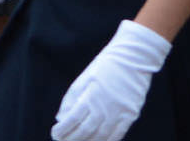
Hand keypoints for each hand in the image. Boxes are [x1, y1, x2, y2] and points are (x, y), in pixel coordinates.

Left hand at [51, 19, 170, 140]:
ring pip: (100, 136)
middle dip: (72, 140)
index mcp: (90, 95)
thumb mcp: (84, 78)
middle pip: (85, 131)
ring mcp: (118, 113)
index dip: (62, 130)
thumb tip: (62, 117)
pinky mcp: (130, 115)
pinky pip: (117, 135)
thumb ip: (72, 98)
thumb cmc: (106, 65)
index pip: (72, 119)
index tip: (55, 134)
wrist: (134, 57)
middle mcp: (104, 107)